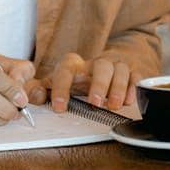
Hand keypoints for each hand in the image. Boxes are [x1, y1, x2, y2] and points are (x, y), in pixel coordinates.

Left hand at [24, 53, 139, 111]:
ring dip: (117, 87)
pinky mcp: (132, 72)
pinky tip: (129, 101)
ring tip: (113, 105)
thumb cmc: (79, 77)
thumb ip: (42, 89)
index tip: (59, 107)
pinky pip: (136, 76)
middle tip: (94, 103)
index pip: (66, 70)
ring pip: (120, 69)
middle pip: (100, 66)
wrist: (106, 63)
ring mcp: (116, 66)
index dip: (61, 88)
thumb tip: (34, 96)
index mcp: (75, 64)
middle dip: (97, 84)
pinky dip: (133, 88)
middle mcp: (96, 62)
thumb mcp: (58, 81)